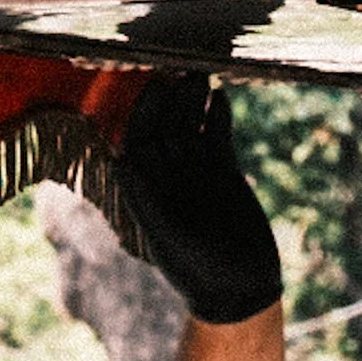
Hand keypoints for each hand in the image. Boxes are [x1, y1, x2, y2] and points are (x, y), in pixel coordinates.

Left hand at [117, 74, 281, 324]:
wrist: (240, 289)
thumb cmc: (198, 270)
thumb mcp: (169, 238)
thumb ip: (146, 202)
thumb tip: (121, 162)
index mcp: (145, 188)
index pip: (138, 140)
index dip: (144, 113)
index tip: (154, 88)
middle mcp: (166, 175)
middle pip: (164, 126)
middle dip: (171, 100)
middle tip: (184, 71)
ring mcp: (195, 170)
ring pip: (189, 125)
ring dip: (193, 100)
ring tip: (203, 76)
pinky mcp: (223, 170)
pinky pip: (216, 135)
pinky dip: (218, 116)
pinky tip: (221, 97)